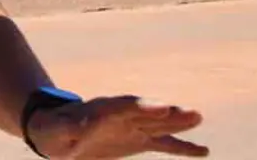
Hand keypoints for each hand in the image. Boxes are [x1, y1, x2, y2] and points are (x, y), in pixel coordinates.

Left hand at [29, 96, 207, 158]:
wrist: (55, 132)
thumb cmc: (53, 129)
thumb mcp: (55, 129)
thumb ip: (69, 127)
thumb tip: (80, 127)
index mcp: (102, 109)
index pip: (126, 106)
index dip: (144, 107)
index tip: (162, 108)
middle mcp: (122, 115)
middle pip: (149, 112)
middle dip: (169, 112)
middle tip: (192, 113)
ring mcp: (132, 127)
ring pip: (160, 125)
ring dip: (179, 123)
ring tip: (199, 118)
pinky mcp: (137, 141)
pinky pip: (163, 144)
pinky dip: (182, 147)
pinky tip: (203, 151)